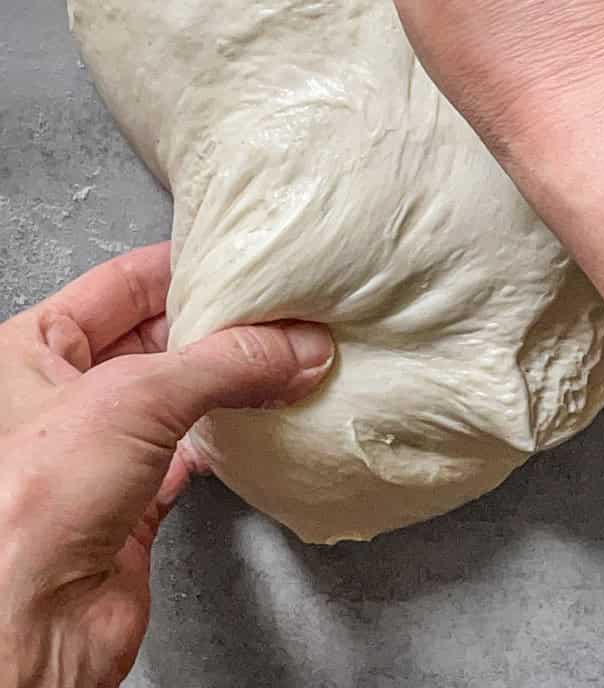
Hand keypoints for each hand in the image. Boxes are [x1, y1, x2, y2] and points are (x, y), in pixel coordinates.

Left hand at [0, 244, 333, 687]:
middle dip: (218, 326)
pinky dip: (230, 439)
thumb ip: (228, 361)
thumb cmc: (29, 502)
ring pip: (178, 398)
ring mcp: (96, 454)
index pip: (119, 284)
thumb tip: (298, 345)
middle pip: (155, 338)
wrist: (30, 622)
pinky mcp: (130, 507)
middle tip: (281, 310)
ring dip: (231, 383)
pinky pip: (190, 456)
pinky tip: (263, 421)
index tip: (242, 255)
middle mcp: (59, 398)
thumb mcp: (137, 394)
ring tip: (288, 357)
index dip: (182, 266)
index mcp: (30, 351)